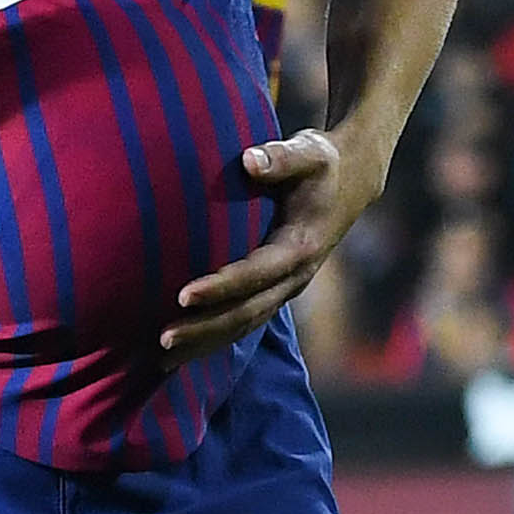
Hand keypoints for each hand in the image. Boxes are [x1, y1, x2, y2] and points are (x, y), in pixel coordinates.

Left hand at [165, 127, 387, 356]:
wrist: (352, 181)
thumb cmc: (322, 163)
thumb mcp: (310, 152)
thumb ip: (281, 157)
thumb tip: (250, 161)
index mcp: (302, 247)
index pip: (256, 273)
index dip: (221, 286)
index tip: (182, 295)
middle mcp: (296, 276)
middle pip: (247, 312)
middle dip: (205, 328)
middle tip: (162, 338)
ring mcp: (287, 288)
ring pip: (244, 325)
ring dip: (204, 343)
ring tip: (161, 360)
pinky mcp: (276, 290)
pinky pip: (244, 322)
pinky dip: (213, 339)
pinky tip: (180, 352)